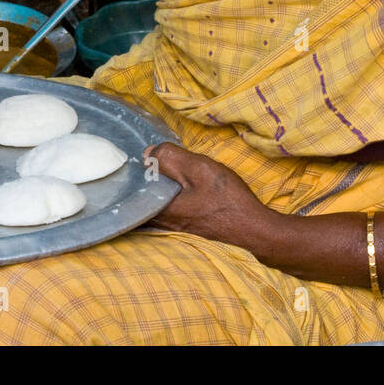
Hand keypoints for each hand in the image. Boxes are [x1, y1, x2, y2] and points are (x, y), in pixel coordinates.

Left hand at [142, 142, 274, 248]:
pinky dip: (163, 199)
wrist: (254, 231)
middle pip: (138, 198)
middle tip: (150, 162)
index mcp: (158, 208)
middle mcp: (159, 223)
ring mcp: (170, 229)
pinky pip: (162, 211)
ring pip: (150, 205)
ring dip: (153, 189)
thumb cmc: (228, 202)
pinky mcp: (182, 230)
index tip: (135, 157)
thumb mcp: (200, 169)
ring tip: (163, 172)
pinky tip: (176, 189)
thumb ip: (171, 158)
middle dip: (140, 180)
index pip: (129, 188)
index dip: (131, 170)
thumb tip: (147, 152)